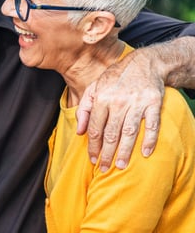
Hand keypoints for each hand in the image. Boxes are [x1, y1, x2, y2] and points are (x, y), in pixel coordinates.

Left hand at [76, 48, 163, 170]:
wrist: (144, 63)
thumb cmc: (115, 79)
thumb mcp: (94, 88)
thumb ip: (84, 109)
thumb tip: (79, 131)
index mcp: (102, 99)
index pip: (95, 128)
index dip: (93, 146)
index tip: (92, 159)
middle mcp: (118, 102)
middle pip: (111, 133)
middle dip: (106, 153)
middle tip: (105, 168)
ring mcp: (137, 103)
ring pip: (129, 132)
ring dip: (125, 151)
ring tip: (120, 165)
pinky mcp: (153, 103)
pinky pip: (152, 125)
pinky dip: (149, 140)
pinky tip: (145, 153)